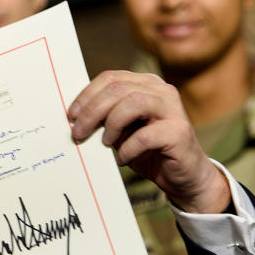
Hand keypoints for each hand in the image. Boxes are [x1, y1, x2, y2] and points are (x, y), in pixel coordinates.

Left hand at [67, 71, 228, 213]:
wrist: (183, 177)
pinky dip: (128, 148)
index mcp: (146, 84)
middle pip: (118, 88)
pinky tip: (122, 159)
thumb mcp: (122, 131)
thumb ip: (105, 118)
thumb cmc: (148, 152)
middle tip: (78, 132)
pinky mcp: (179, 132)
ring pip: (133, 103)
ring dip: (111, 124)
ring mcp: (172, 109)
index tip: (71, 115)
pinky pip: (145, 136)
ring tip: (105, 143)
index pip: (111, 78)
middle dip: (92, 110)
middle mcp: (161, 90)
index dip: (87, 95)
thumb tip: (75, 117)